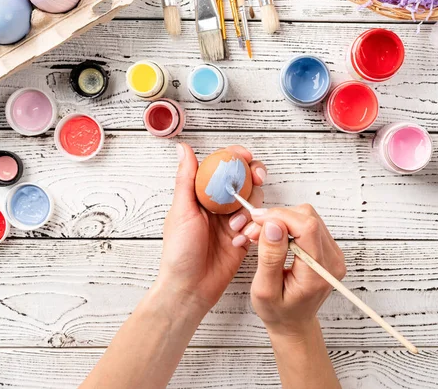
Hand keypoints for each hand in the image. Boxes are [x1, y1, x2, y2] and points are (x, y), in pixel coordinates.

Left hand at [156, 143, 266, 315]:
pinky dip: (254, 228)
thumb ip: (186, 179)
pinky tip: (240, 240)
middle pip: (243, 180)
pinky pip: (258, 224)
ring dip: (249, 210)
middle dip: (253, 176)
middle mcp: (218, 205)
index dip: (236, 158)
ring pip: (254, 201)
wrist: (190, 289)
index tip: (246, 157)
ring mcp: (232, 221)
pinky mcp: (244, 237)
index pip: (221, 167)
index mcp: (201, 194)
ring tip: (235, 227)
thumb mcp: (181, 211)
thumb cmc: (179, 253)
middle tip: (257, 178)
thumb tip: (183, 148)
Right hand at [249, 205, 346, 338]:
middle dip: (278, 217)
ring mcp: (334, 254)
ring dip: (282, 220)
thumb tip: (273, 225)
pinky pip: (309, 224)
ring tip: (263, 236)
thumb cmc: (278, 311)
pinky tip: (276, 238)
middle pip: (308, 217)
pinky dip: (289, 225)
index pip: (307, 227)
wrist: (294, 322)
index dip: (280, 216)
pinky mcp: (329, 249)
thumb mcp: (265, 289)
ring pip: (308, 216)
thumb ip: (270, 257)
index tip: (257, 221)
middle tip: (255, 231)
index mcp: (317, 273)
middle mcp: (332, 261)